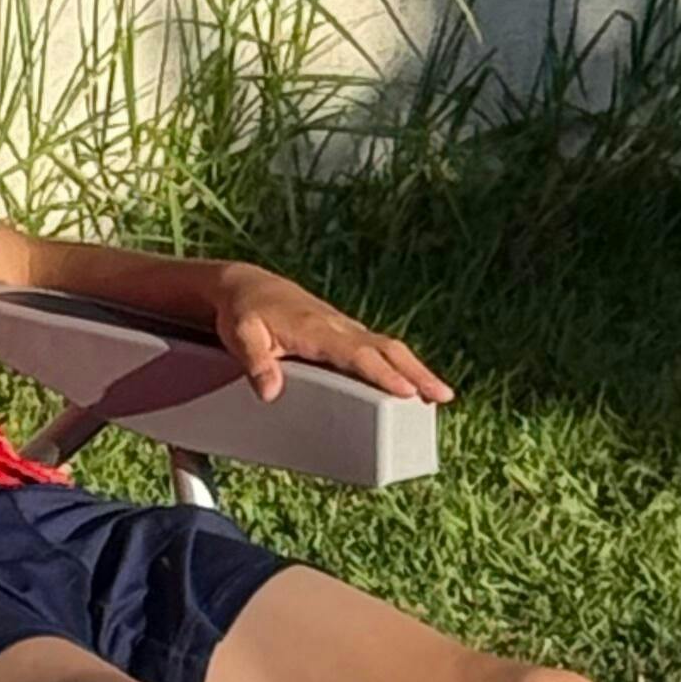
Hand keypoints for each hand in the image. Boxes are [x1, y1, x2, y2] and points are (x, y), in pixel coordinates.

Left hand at [214, 266, 452, 409]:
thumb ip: (255, 362)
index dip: (382, 373)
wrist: (248, 285)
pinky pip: (379, 350)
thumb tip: (270, 393)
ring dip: (416, 370)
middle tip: (441, 396)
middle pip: (385, 349)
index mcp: (316, 329)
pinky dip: (401, 365)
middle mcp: (338, 326)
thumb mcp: (239, 336)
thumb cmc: (244, 313)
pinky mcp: (346, 334)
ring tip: (440, 396)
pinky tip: (413, 385)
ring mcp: (345, 329)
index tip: (406, 390)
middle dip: (416, 372)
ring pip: (389, 349)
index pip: (356, 354)